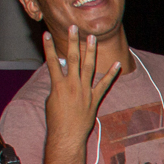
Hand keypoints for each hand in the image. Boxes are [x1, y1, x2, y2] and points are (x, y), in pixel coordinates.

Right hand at [41, 26, 123, 146]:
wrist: (66, 136)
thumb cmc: (55, 120)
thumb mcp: (50, 100)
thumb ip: (56, 86)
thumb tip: (60, 78)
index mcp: (58, 85)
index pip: (52, 61)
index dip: (49, 47)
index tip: (46, 34)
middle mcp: (72, 85)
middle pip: (73, 58)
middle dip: (73, 41)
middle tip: (73, 27)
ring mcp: (85, 91)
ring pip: (88, 66)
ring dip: (90, 51)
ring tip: (92, 37)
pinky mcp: (94, 98)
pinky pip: (104, 84)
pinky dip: (111, 74)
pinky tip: (116, 63)